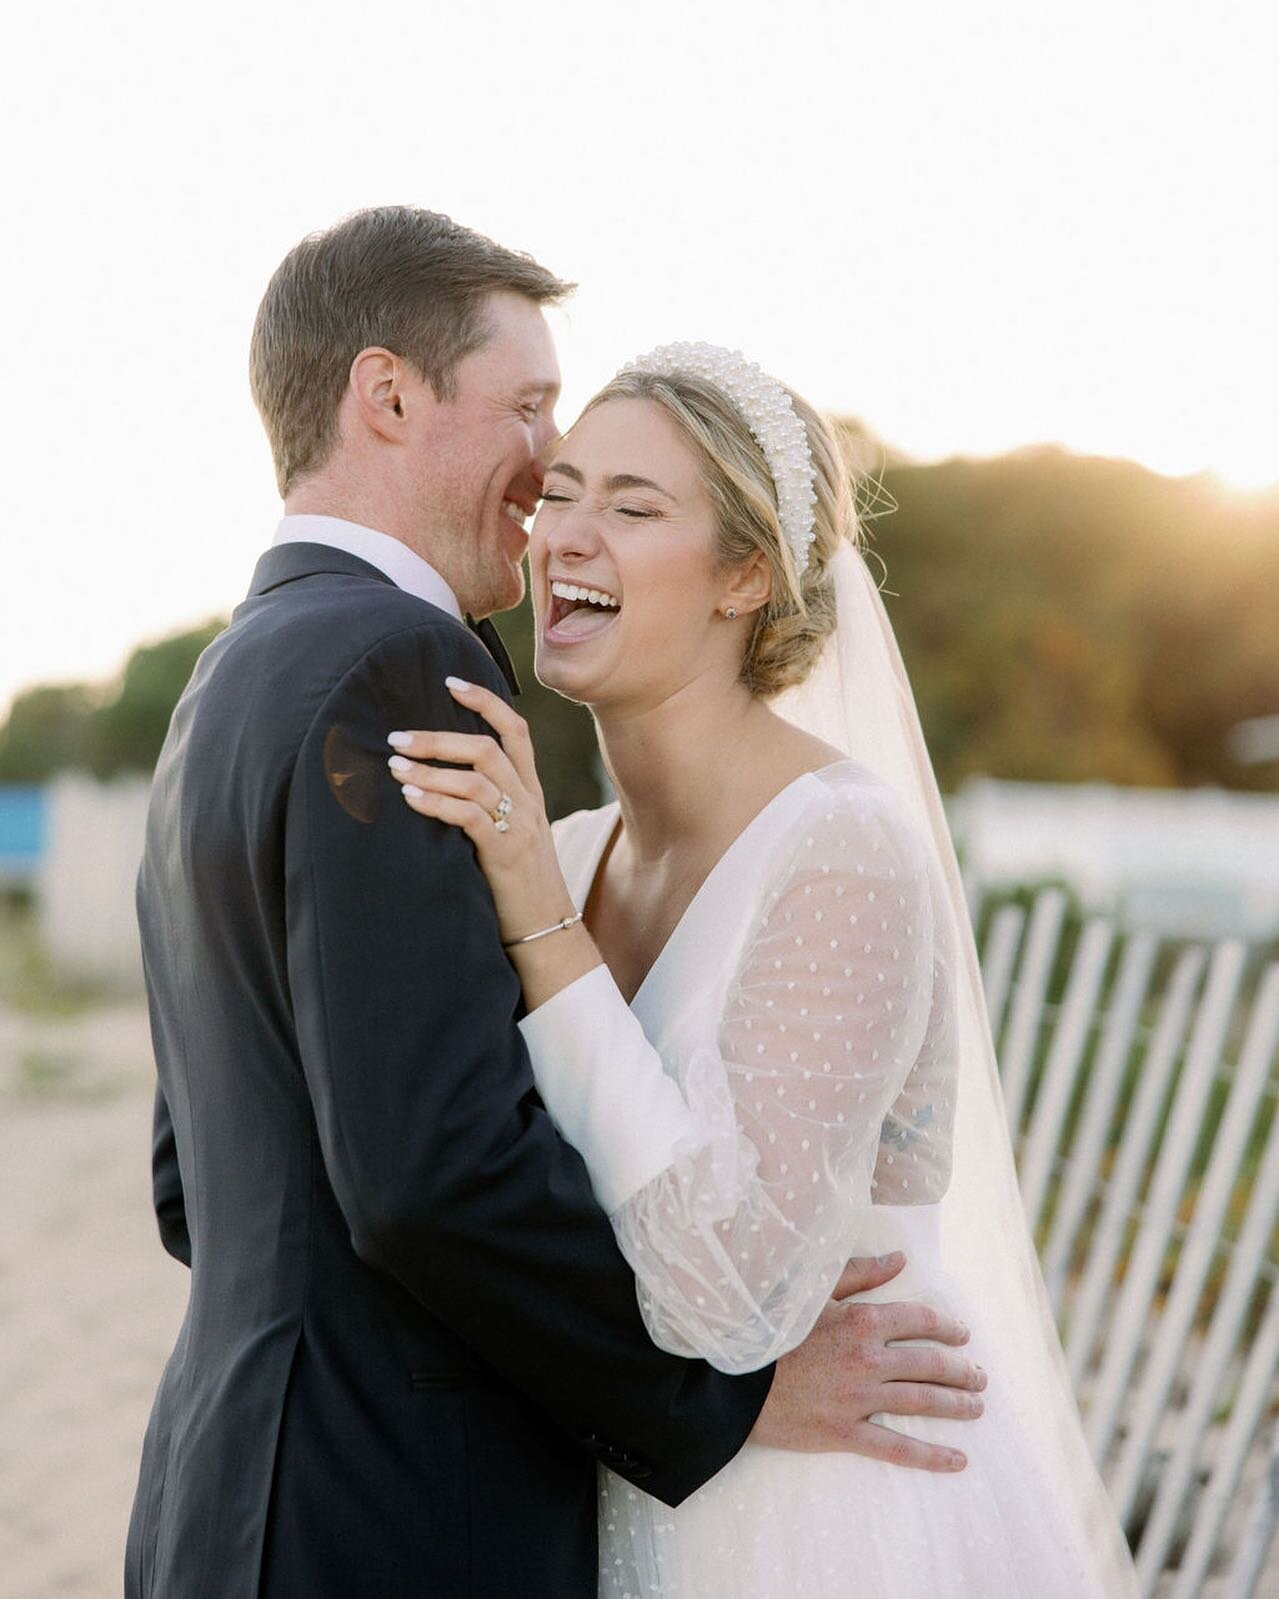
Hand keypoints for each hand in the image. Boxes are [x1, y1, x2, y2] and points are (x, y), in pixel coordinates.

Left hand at [387, 678, 575, 946]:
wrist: (546, 928)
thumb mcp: (513, 832)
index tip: (450, 682)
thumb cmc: (518, 881)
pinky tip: (411, 798)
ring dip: (430, 769)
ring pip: (476, 779)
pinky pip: (469, 816)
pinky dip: (436, 802)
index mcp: (530, 790)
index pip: (516, 731)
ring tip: (394, 767)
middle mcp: (528, 801)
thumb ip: (488, 803)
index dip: (485, 702)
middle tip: (397, 737)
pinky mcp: (504, 853)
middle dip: (438, 737)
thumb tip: (440, 778)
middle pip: (487, 749)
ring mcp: (519, 826)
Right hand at [750, 1253, 986, 1470]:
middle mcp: (867, 1359)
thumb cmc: (771, 1328)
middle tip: (979, 1377)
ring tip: (976, 1408)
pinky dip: (930, 1456)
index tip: (963, 1334)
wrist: (735, 1379)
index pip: (920, 1320)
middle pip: (930, 1364)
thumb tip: (899, 1259)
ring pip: (921, 1403)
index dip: (947, 1327)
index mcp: (861, 1320)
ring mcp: (858, 1399)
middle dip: (961, 1371)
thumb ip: (860, 1273)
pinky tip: (957, 1460)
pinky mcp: (844, 1433)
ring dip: (956, 1406)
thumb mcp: (814, 1292)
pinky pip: (897, 1447)